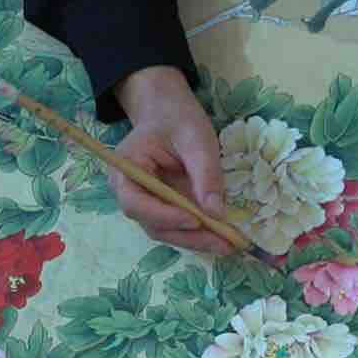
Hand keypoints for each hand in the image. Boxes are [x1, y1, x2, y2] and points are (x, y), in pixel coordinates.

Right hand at [111, 66, 231, 254]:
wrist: (170, 113)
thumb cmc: (178, 119)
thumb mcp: (197, 140)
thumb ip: (205, 174)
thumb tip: (216, 213)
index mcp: (125, 168)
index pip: (135, 203)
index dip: (164, 216)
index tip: (196, 220)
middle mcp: (130, 192)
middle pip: (153, 225)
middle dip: (190, 237)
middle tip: (226, 244)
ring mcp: (148, 203)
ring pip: (168, 231)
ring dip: (199, 241)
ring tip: (232, 244)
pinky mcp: (165, 208)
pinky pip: (180, 227)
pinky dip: (202, 234)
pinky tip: (226, 238)